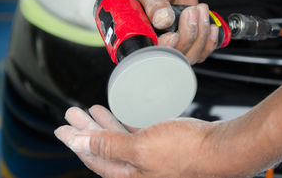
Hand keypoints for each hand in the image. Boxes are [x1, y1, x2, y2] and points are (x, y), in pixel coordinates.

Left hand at [54, 105, 245, 177]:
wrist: (219, 148)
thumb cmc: (185, 152)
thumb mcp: (140, 149)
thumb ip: (109, 147)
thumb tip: (79, 144)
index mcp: (127, 175)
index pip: (92, 158)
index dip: (76, 142)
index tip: (62, 128)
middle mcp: (135, 169)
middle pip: (102, 148)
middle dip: (85, 129)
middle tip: (72, 113)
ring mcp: (147, 157)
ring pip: (116, 140)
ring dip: (101, 124)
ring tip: (89, 110)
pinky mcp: (158, 146)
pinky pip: (132, 135)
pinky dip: (121, 124)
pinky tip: (115, 115)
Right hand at [123, 0, 218, 63]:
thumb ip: (154, 2)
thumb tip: (162, 20)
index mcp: (135, 34)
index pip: (148, 55)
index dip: (163, 50)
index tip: (173, 35)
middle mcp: (153, 43)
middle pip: (173, 58)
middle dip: (187, 37)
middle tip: (190, 12)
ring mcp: (172, 45)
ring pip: (189, 56)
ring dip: (200, 35)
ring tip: (199, 10)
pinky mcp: (188, 42)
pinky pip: (201, 52)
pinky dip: (209, 41)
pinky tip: (209, 25)